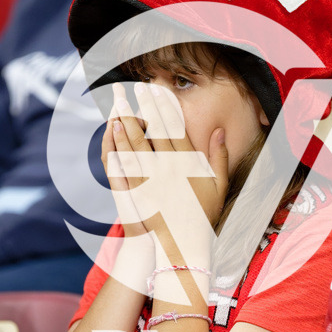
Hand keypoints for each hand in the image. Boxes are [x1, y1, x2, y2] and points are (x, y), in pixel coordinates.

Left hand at [108, 81, 228, 261]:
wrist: (186, 244)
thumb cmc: (205, 215)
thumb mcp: (220, 185)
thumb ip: (220, 157)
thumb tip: (219, 131)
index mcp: (189, 163)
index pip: (175, 127)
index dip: (164, 106)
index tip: (156, 90)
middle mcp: (170, 167)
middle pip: (154, 130)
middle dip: (143, 106)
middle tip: (133, 87)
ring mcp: (153, 179)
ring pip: (137, 144)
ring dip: (127, 122)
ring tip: (118, 104)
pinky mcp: (139, 191)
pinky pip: (126, 165)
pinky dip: (118, 146)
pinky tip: (112, 135)